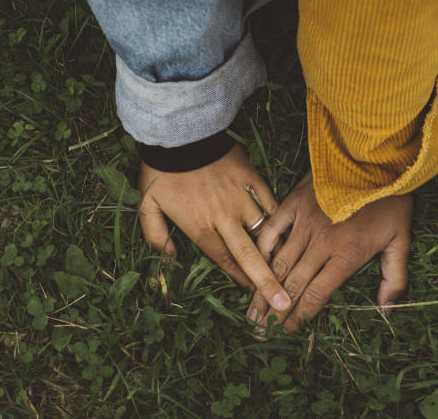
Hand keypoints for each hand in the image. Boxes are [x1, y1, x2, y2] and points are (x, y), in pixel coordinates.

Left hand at [138, 144, 292, 312]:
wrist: (180, 134)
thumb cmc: (162, 172)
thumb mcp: (148, 206)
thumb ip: (156, 237)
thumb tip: (170, 259)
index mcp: (201, 228)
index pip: (226, 262)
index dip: (241, 281)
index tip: (255, 298)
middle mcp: (225, 218)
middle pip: (250, 256)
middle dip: (267, 283)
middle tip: (282, 305)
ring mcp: (241, 198)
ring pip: (264, 230)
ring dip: (276, 251)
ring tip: (290, 268)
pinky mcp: (251, 178)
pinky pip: (270, 202)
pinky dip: (277, 217)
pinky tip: (286, 229)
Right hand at [246, 173, 411, 333]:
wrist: (376, 158)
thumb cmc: (391, 200)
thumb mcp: (401, 240)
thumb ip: (394, 278)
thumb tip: (387, 310)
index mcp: (346, 255)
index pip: (317, 294)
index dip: (300, 316)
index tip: (287, 332)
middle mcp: (321, 242)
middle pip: (293, 284)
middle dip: (275, 311)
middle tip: (260, 331)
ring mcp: (305, 222)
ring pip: (279, 263)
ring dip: (264, 288)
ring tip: (252, 309)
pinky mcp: (294, 202)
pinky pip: (272, 230)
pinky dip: (262, 250)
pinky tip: (254, 266)